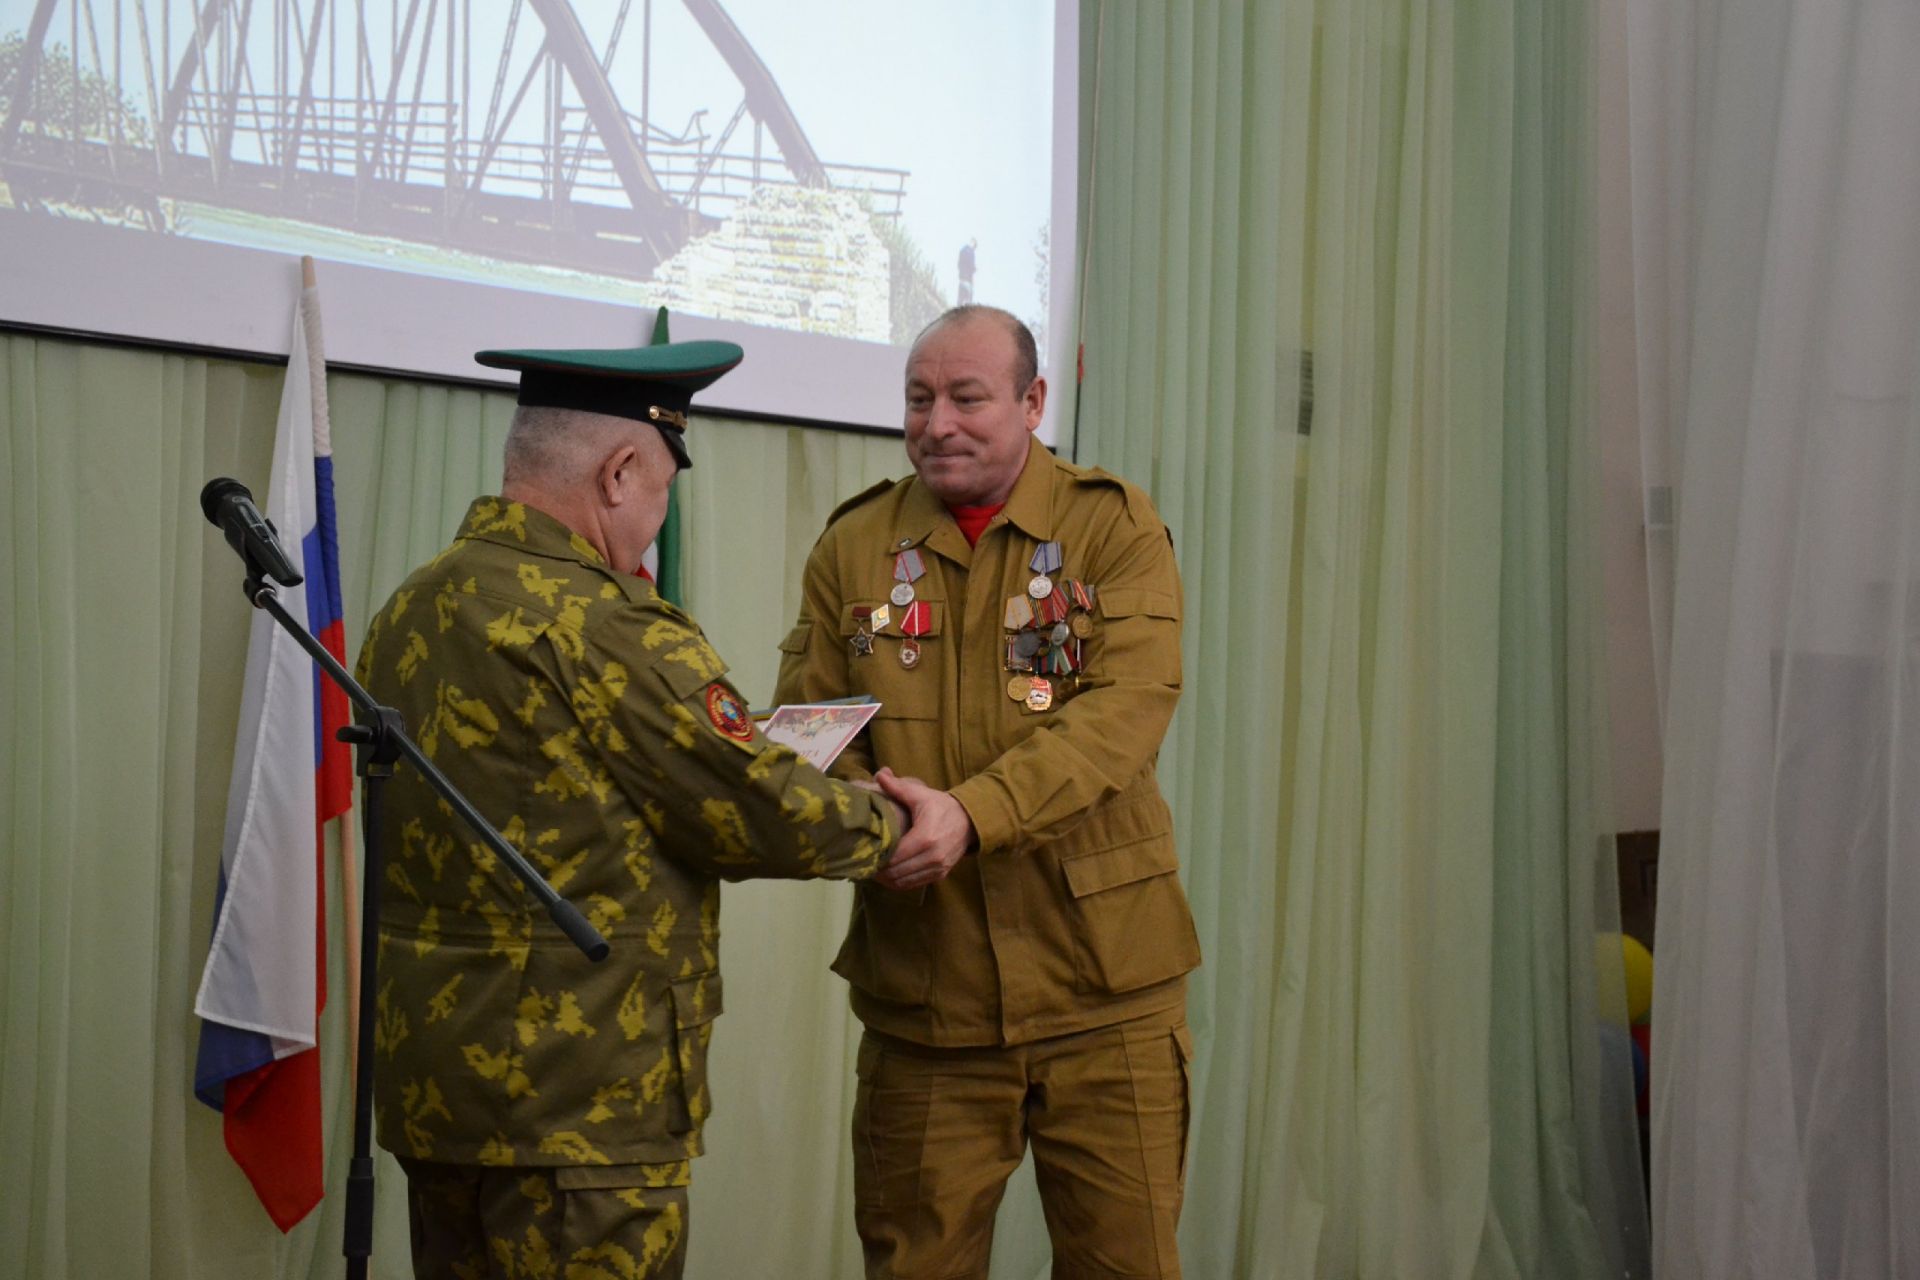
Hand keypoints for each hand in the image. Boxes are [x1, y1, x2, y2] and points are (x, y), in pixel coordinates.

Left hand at [873, 767, 975, 890]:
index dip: (877, 857)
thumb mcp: (920, 794)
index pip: (894, 856)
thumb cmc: (941, 806)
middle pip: (896, 873)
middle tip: (865, 862)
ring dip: (886, 879)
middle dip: (878, 870)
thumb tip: (879, 773)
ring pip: (903, 882)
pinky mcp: (940, 874)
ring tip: (874, 868)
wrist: (969, 820)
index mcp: (925, 838)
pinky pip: (913, 885)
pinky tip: (888, 874)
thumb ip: (897, 787)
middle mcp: (932, 857)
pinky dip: (898, 882)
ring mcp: (937, 868)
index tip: (864, 852)